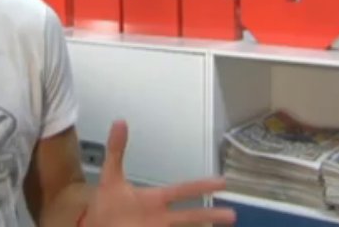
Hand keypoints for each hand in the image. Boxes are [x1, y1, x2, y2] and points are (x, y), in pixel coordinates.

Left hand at [84, 121, 235, 225]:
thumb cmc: (105, 205)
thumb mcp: (110, 177)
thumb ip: (116, 150)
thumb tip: (119, 121)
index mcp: (155, 200)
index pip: (183, 190)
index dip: (202, 186)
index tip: (222, 182)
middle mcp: (160, 217)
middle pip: (190, 216)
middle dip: (211, 215)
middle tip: (233, 214)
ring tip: (220, 225)